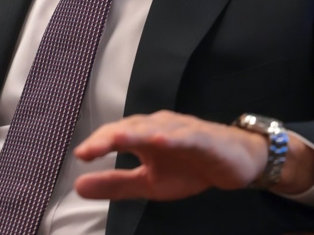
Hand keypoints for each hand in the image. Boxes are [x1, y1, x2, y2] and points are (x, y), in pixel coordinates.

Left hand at [72, 111, 313, 200]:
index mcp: (142, 136)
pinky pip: (187, 136)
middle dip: (109, 137)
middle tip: (90, 150)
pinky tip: (161, 140)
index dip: (97, 143)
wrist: (236, 163)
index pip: (115, 136)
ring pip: (155, 128)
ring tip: (117, 139)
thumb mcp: (149, 184)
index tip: (80, 155)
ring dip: (136, 132)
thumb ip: (115, 184)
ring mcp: (181, 130)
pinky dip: (174, 137)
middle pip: (130, 127)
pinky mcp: (204, 138)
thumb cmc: (189, 168)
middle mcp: (158, 126)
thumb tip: (77, 187)